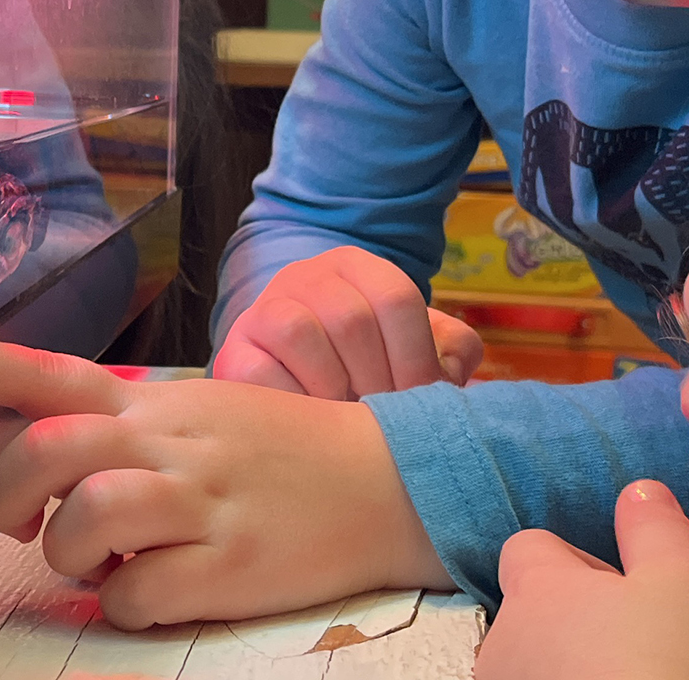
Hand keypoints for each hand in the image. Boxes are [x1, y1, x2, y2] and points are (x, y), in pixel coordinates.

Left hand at [0, 329, 453, 628]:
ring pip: (81, 523)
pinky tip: (160, 590)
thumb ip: (126, 432)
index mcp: (155, 404)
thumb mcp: (202, 412)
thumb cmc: (283, 451)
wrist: (390, 479)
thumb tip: (53, 478)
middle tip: (26, 523)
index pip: (51, 373)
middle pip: (42, 453)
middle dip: (5, 498)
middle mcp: (170, 442)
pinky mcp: (229, 565)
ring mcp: (200, 502)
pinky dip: (128, 607)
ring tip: (107, 561)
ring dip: (70, 556)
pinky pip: (135, 599)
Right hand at [213, 246, 483, 398]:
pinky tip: (310, 422)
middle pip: (351, 319)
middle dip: (376, 382)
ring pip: (300, 332)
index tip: (419, 402)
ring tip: (345, 420)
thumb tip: (453, 371)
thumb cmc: (364, 368)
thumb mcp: (410, 349)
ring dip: (332, 389)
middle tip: (382, 420)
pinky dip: (293, 402)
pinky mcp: (235, 351)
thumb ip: (448, 351)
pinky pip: (260, 370)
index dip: (415, 357)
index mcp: (357, 267)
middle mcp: (307, 276)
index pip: (396, 298)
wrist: (292, 379)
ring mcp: (265, 309)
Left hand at [477, 480, 688, 679]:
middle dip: (574, 625)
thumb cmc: (668, 668)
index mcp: (536, 588)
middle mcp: (502, 640)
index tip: (626, 592)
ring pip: (532, 665)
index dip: (578, 564)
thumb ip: (657, 528)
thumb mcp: (686, 584)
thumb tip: (637, 491)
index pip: (531, 548)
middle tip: (640, 649)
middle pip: (532, 612)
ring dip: (570, 669)